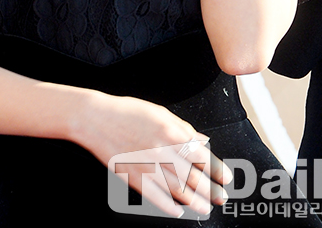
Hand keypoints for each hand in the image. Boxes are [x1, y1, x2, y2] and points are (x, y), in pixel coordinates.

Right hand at [79, 91, 230, 217]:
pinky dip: (169, 206)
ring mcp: (147, 166)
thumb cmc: (127, 111)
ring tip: (205, 208)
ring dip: (195, 201)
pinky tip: (178, 210)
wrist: (96, 118)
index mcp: (171, 133)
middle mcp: (161, 151)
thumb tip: (200, 141)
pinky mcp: (133, 177)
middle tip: (221, 198)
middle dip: (211, 190)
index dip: (217, 170)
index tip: (225, 177)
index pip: (202, 156)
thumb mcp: (159, 112)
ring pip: (177, 190)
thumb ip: (182, 127)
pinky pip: (155, 196)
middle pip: (193, 177)